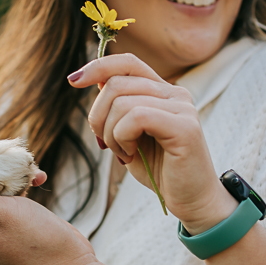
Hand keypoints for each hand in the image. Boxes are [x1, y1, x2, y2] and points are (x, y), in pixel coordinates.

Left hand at [68, 55, 236, 232]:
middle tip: (104, 143)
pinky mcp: (185, 127)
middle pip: (117, 83)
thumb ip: (117, 108)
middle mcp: (176, 93)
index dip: (98, 66)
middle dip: (97, 115)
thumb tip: (94, 80)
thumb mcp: (130, 135)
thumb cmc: (160, 170)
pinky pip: (137, 117)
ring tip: (122, 152)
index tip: (74, 81)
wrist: (192, 201)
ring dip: (110, 132)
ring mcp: (182, 108)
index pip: (127, 62)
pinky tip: (130, 154)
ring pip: (122, 102)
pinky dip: (122, 137)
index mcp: (163, 91)